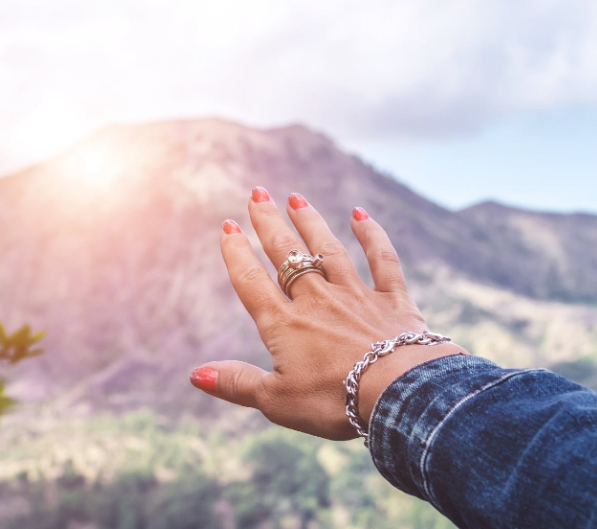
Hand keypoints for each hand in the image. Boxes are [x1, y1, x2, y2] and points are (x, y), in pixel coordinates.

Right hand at [190, 188, 465, 439]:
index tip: (228, 227)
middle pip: (287, 255)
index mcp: (284, 324)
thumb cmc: (335, 400)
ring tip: (297, 199)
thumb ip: (237, 383)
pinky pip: (382, 260)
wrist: (400, 393)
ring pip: (328, 250)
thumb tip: (195, 374)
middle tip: (258, 195)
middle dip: (269, 224)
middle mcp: (317, 300)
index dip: (236, 253)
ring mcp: (356, 296)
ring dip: (311, 223)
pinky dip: (372, 236)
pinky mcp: (393, 300)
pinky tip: (360, 215)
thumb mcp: (277, 400)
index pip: (252, 281)